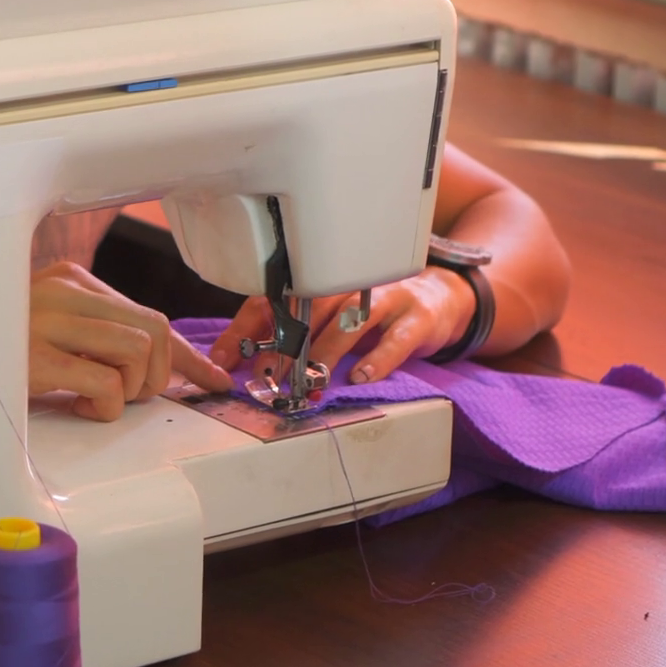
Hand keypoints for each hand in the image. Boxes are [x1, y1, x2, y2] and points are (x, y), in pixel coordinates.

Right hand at [30, 262, 234, 421]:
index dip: (188, 354)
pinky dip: (105, 406)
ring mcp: (48, 321)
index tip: (213, 378)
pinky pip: (106, 383)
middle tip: (126, 394)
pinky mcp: (36, 358)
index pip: (148, 314)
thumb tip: (160, 364)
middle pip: (155, 327)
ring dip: (128, 390)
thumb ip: (99, 334)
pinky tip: (77, 404)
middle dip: (157, 373)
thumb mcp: (53, 331)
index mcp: (71, 280)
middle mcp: (63, 291)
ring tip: (93, 397)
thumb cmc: (7, 351)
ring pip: (138, 350)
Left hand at [208, 269, 476, 385]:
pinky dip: (377, 358)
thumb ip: (285, 331)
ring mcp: (384, 298)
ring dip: (325, 354)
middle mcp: (347, 285)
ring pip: (348, 321)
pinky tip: (360, 377)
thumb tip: (234, 359)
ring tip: (309, 382)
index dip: (244, 329)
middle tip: (265, 376)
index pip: (272, 299)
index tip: (224, 361)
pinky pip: (396, 338)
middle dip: (282, 345)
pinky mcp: (417, 317)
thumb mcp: (327, 316)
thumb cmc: (371, 310)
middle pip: (306, 309)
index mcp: (318, 284)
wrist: (441, 295)